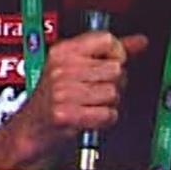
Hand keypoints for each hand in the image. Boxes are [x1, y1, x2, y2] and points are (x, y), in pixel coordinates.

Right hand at [1, 30, 148, 163]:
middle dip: (115, 83)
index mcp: (62, 51)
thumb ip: (110, 53)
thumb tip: (140, 41)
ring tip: (91, 105)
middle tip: (97, 91)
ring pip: (114, 93)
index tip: (112, 63)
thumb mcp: (76, 68)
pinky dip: (105, 120)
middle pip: (115, 69)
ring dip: (109, 104)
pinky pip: (107, 114)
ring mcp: (62, 92)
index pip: (106, 39)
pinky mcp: (66, 115)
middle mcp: (61, 69)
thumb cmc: (54, 99)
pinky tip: (91, 117)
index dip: (118, 53)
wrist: (30, 130)